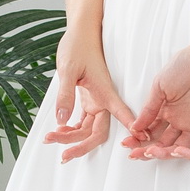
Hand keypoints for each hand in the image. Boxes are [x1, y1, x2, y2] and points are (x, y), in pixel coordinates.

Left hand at [45, 27, 133, 161]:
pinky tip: (58, 131)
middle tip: (64, 157)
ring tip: (50, 138)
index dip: (129, 129)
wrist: (79, 33)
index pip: (121, 115)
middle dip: (82, 146)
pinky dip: (70, 129)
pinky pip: (82, 122)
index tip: (139, 142)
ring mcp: (96, 102)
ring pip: (88, 129)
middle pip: (98, 133)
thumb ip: (66, 96)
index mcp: (105, 92)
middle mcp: (103, 100)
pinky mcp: (88, 100)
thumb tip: (62, 121)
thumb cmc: (77, 46)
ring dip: (71, 138)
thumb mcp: (68, 70)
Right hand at [123, 43, 189, 159]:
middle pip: (162, 143)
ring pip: (179, 148)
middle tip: (136, 153)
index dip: (138, 139)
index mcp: (166, 111)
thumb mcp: (159, 87)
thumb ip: (149, 109)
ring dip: (165, 154)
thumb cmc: (184, 66)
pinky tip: (177, 151)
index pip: (150, 132)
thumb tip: (135, 127)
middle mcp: (179, 120)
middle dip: (147, 151)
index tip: (127, 143)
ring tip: (153, 151)